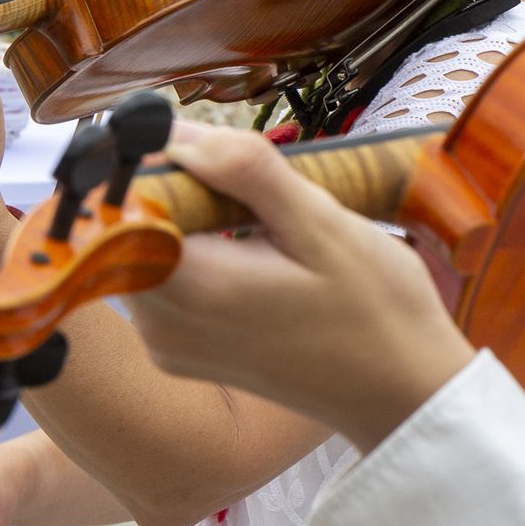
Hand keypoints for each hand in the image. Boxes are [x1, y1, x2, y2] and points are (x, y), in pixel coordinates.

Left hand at [128, 123, 474, 451]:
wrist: (401, 391)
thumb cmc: (376, 309)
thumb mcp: (322, 224)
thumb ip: (246, 172)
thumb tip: (177, 135)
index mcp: (194, 289)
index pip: (123, 204)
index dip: (150, 162)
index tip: (203, 147)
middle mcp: (164, 326)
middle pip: (126, 227)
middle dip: (176, 188)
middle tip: (250, 187)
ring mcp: (169, 345)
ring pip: (143, 250)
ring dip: (188, 218)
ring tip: (262, 224)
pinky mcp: (182, 353)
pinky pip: (164, 280)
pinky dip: (196, 251)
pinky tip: (255, 254)